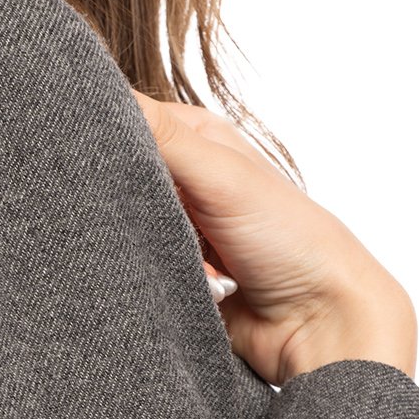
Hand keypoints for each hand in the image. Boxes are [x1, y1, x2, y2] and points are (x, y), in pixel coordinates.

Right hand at [129, 92, 417, 385]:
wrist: (317, 323)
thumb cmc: (292, 240)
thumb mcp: (223, 175)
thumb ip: (162, 136)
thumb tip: (102, 95)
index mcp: (196, 139)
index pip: (125, 119)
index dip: (106, 138)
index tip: (107, 163)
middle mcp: (184, 177)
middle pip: (116, 178)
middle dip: (129, 205)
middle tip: (169, 222)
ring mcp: (176, 226)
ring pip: (120, 227)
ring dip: (145, 247)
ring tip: (191, 258)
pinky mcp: (171, 269)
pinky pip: (132, 269)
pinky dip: (150, 276)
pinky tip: (186, 281)